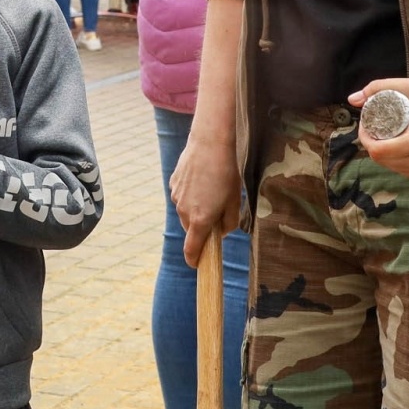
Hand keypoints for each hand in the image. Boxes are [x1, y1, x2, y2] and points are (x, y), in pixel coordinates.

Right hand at [170, 132, 240, 267]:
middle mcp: (184, 211)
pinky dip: (190, 196)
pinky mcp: (173, 184)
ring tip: (211, 190)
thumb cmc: (226, 173)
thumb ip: (229, 223)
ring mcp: (176, 197)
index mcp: (200, 220)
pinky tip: (202, 180)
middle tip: (218, 212)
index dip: (194, 260)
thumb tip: (220, 231)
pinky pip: (181, 197)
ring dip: (196, 209)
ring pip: (185, 212)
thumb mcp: (235, 201)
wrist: (209, 144)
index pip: (191, 249)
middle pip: (191, 229)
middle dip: (202, 228)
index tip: (197, 264)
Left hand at [350, 78, 408, 180]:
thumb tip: (353, 99)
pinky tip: (396, 145)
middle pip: (382, 160)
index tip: (366, 124)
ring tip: (384, 135)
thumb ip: (380, 87)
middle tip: (373, 127)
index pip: (378, 151)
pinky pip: (405, 170)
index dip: (365, 138)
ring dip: (383, 154)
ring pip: (392, 167)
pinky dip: (396, 159)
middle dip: (372, 144)